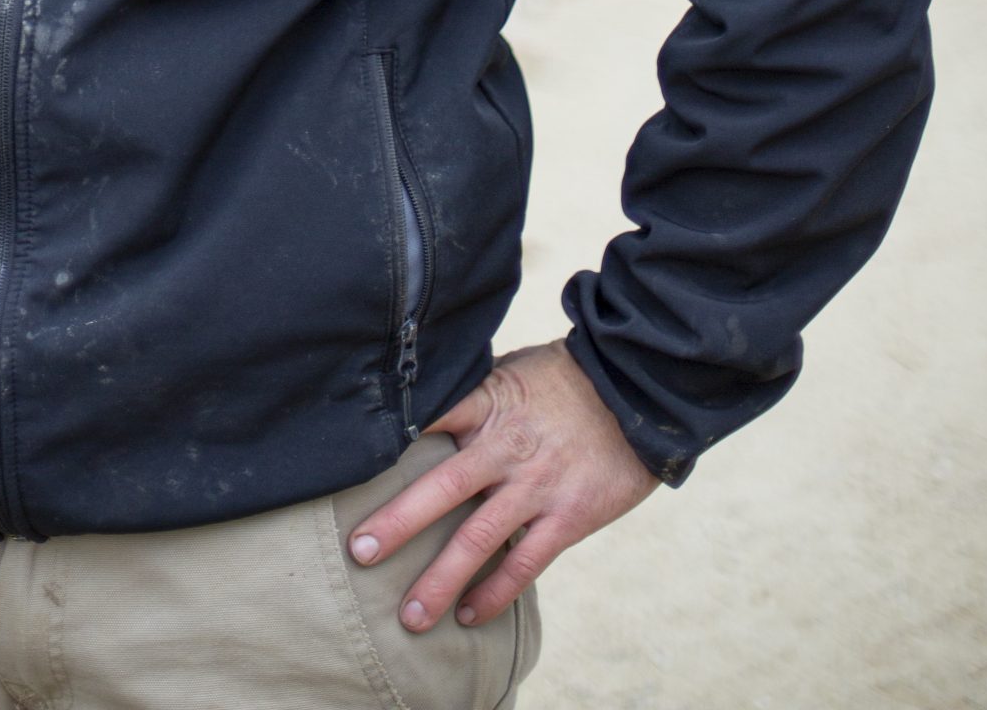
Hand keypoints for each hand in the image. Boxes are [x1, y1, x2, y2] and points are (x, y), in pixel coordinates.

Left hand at [344, 338, 656, 632]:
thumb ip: (472, 394)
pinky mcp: (568, 517)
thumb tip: (422, 399)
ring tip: (410, 616)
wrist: (635, 389)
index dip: (391, 442)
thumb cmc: (565, 377)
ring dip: (442, 579)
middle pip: (442, 487)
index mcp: (488, 404)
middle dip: (398, 522)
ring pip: (479, 539)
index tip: (350, 467)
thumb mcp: (512, 369)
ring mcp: (537, 486)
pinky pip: (525, 563)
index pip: (429, 420)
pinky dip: (495, 592)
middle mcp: (506, 448)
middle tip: (359, 551)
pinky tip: (470, 615)